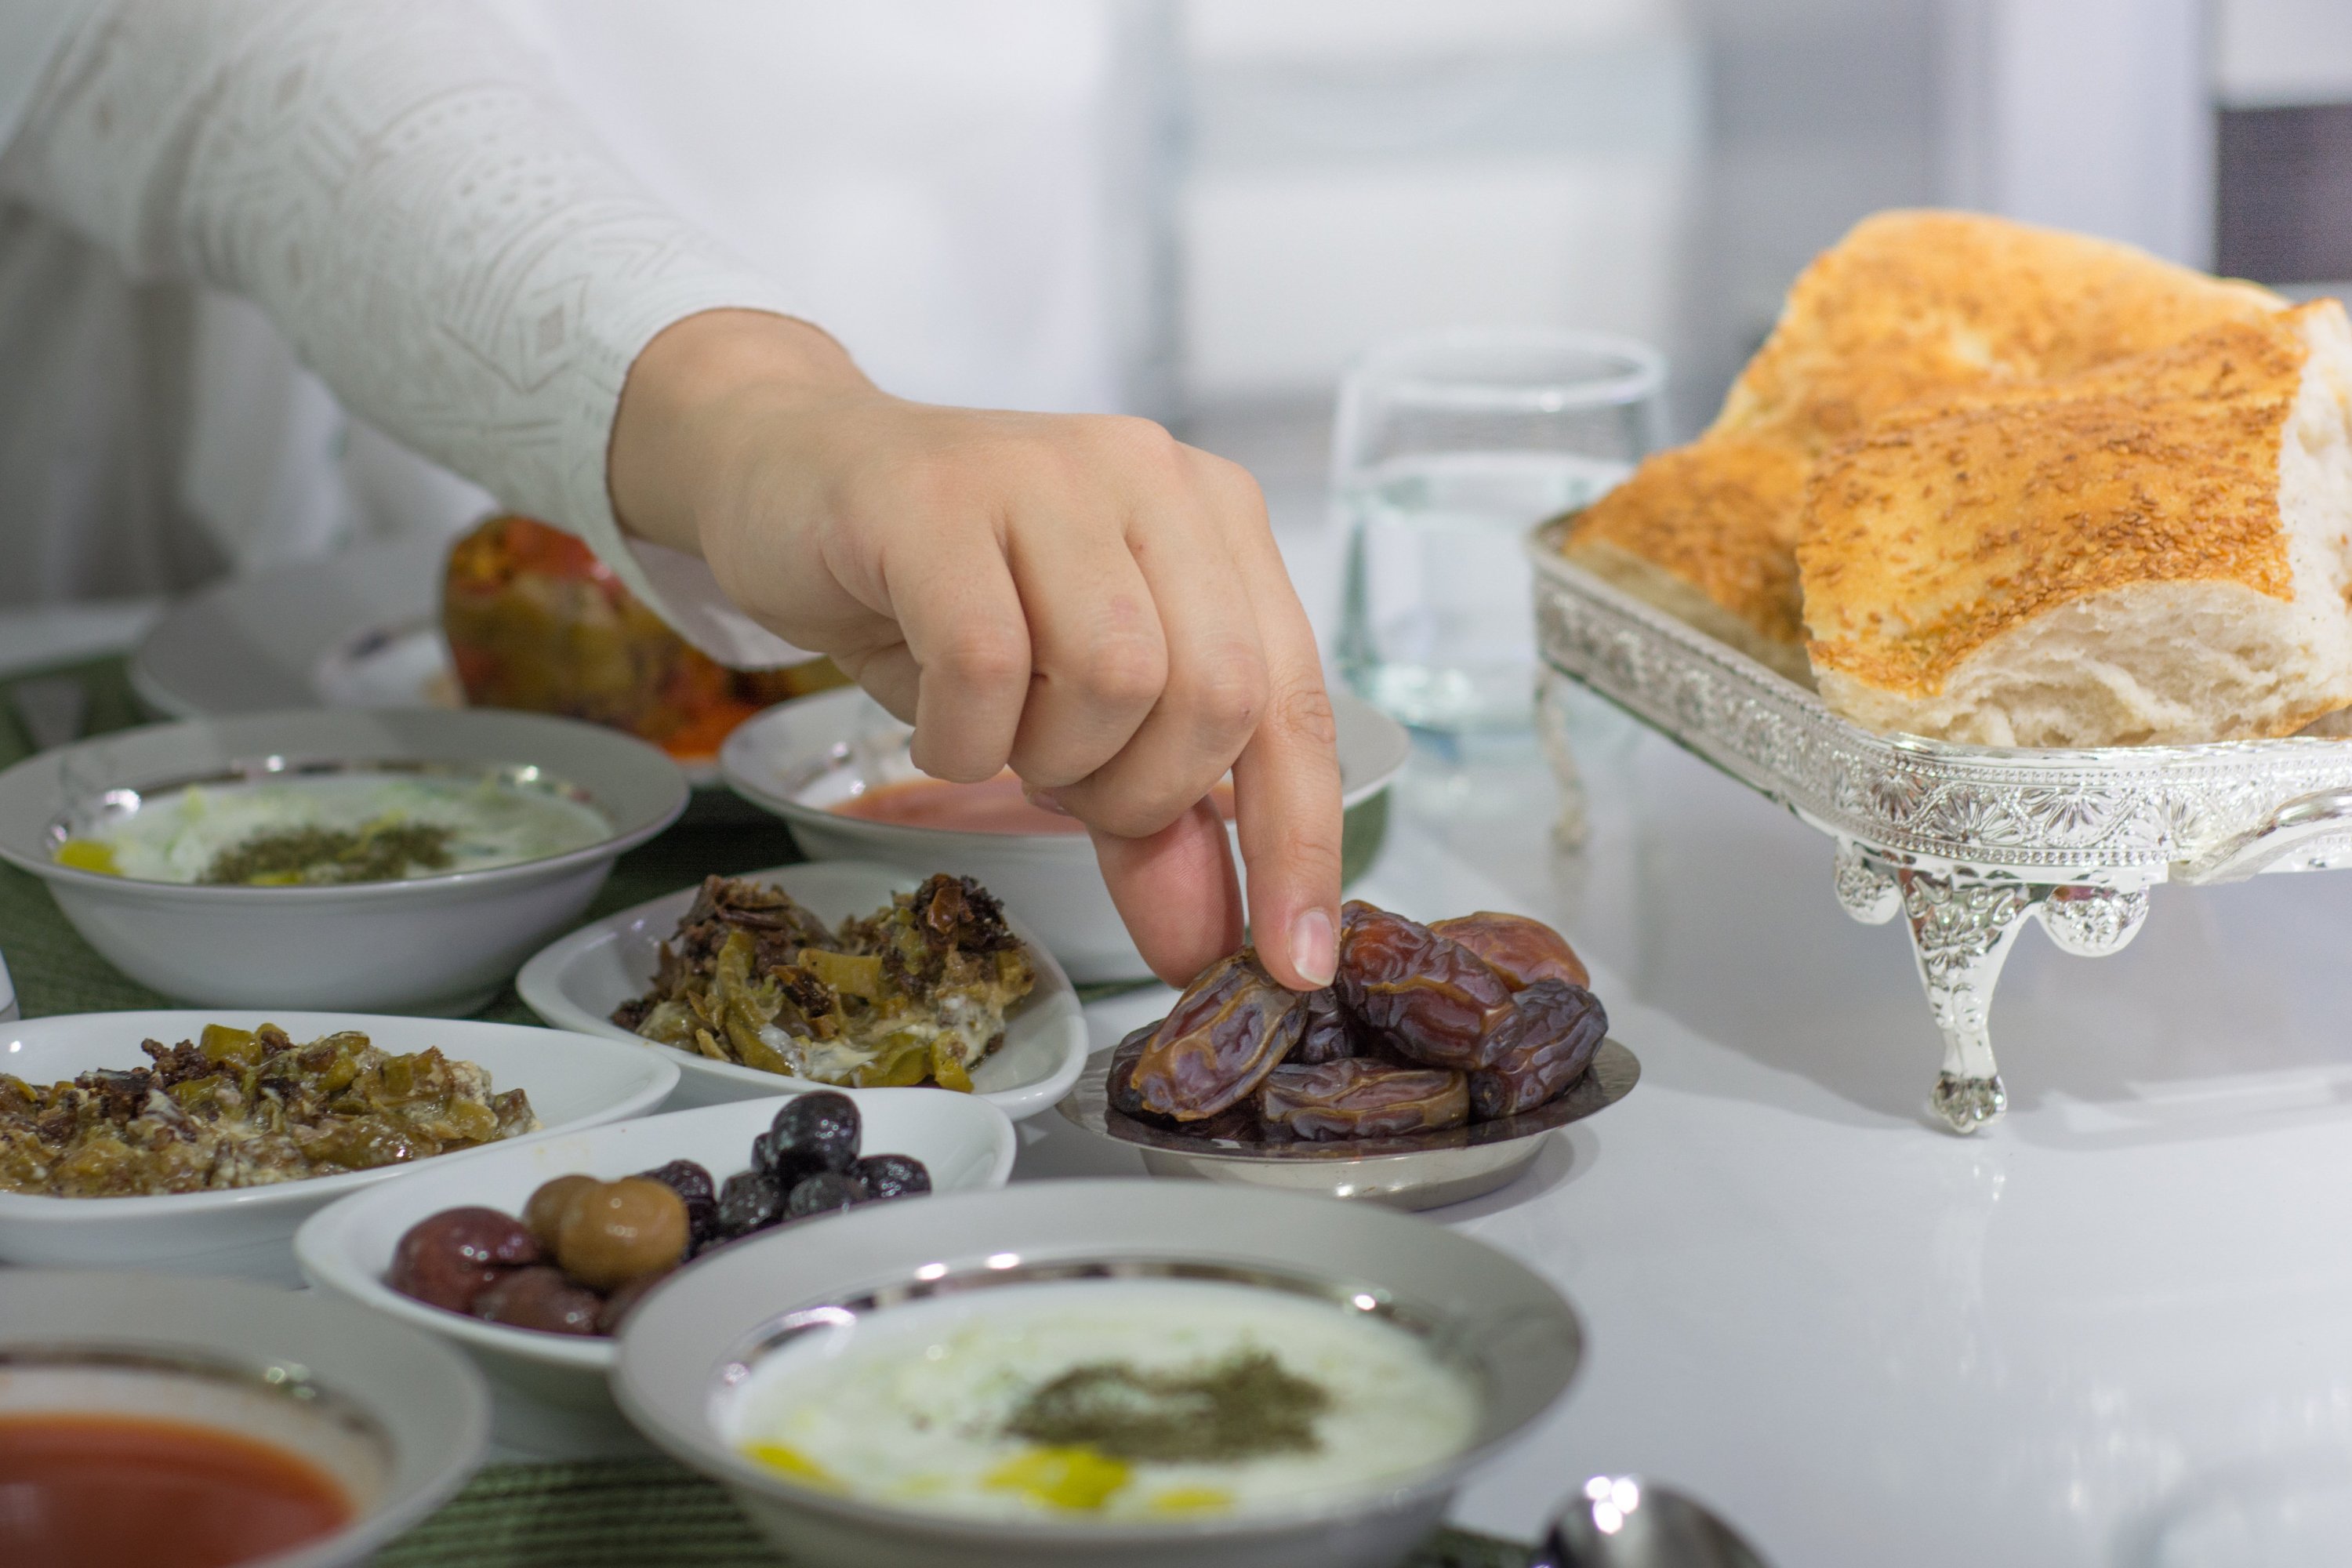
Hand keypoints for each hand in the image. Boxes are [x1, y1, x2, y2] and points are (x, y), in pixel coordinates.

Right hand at [609, 310, 1342, 989]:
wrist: (787, 476)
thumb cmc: (941, 594)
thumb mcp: (1068, 714)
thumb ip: (1152, 824)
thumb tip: (1209, 948)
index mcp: (1217, 522)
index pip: (1294, 704)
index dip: (1298, 844)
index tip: (1292, 963)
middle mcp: (1154, 478)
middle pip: (1218, 694)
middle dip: (1144, 791)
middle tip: (1064, 784)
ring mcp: (1050, 475)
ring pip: (1116, 677)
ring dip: (1048, 755)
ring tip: (997, 730)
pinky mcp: (939, 497)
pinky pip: (986, 663)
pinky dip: (959, 735)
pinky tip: (935, 718)